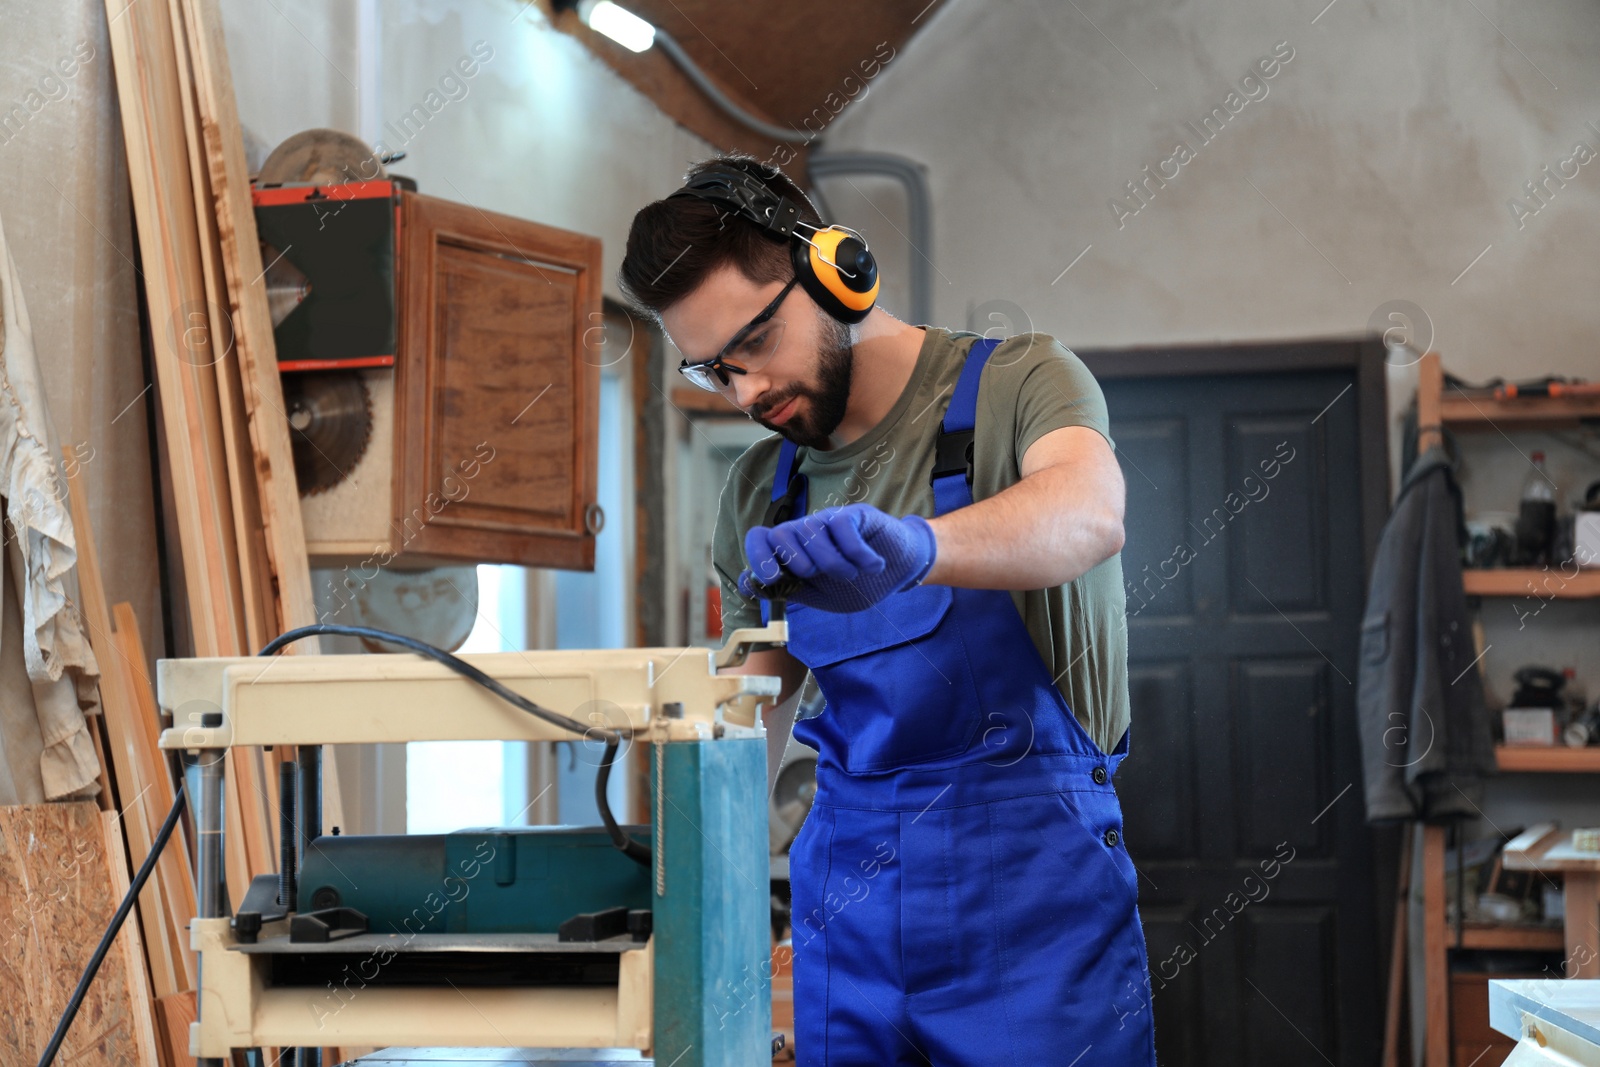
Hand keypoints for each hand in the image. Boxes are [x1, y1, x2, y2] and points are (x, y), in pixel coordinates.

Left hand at [738, 503, 937, 612]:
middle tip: (820, 575)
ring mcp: (828, 521)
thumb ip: (788, 589)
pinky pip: (843, 528)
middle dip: (798, 562)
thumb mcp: (818, 595)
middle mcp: (805, 531)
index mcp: (791, 551)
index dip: (759, 556)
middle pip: (780, 533)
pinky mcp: (854, 514)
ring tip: (852, 574)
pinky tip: (873, 566)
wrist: (897, 572)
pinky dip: (859, 555)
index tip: (774, 578)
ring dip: (834, 564)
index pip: (759, 538)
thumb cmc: (855, 583)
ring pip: (812, 534)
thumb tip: (747, 583)